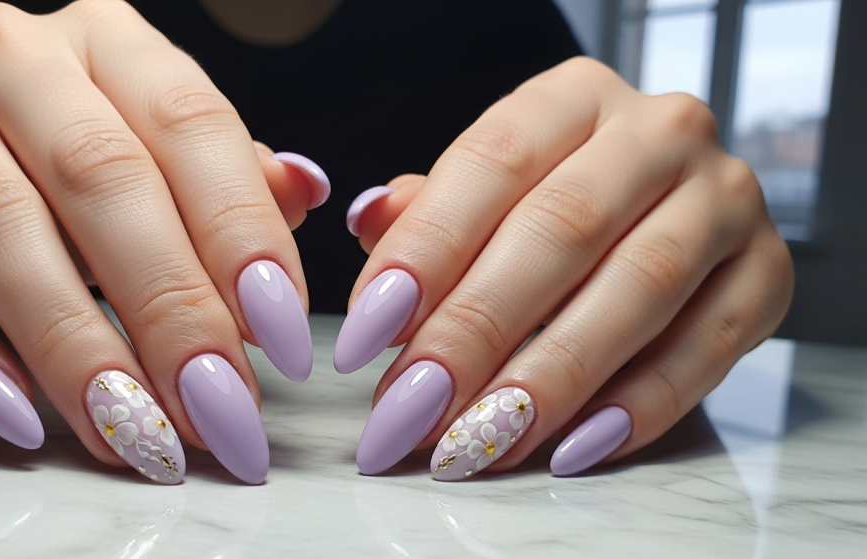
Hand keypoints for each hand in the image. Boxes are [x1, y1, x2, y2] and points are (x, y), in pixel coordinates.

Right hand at [0, 0, 329, 483]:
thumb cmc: (85, 152)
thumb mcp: (165, 146)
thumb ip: (233, 176)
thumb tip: (302, 194)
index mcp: (111, 42)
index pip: (192, 125)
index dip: (241, 234)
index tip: (278, 334)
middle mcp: (13, 58)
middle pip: (100, 179)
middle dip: (167, 306)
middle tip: (214, 402)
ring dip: (73, 345)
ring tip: (133, 428)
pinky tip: (19, 414)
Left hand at [339, 57, 793, 477]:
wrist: (668, 204)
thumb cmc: (552, 200)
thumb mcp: (487, 188)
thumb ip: (430, 210)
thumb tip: (373, 226)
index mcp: (574, 97)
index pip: (490, 163)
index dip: (424, 251)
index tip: (368, 332)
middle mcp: (660, 133)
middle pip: (562, 231)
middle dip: (476, 330)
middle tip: (413, 407)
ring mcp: (726, 199)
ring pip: (637, 290)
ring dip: (550, 378)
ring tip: (479, 442)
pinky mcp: (768, 271)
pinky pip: (707, 346)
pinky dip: (637, 404)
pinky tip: (570, 446)